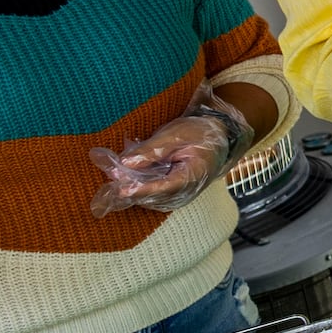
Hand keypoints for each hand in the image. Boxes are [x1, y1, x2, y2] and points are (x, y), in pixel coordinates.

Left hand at [88, 85, 252, 216]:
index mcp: (193, 175)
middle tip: (112, 173)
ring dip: (133, 188)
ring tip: (117, 171)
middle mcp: (188, 192)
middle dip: (131, 187)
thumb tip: (125, 163)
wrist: (219, 138)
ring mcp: (181, 196)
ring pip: (151, 199)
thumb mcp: (176, 134)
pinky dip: (139, 187)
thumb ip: (150, 150)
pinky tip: (129, 174)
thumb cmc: (199, 133)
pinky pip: (153, 196)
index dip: (141, 189)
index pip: (164, 187)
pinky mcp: (174, 194)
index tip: (121, 188)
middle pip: (154, 197)